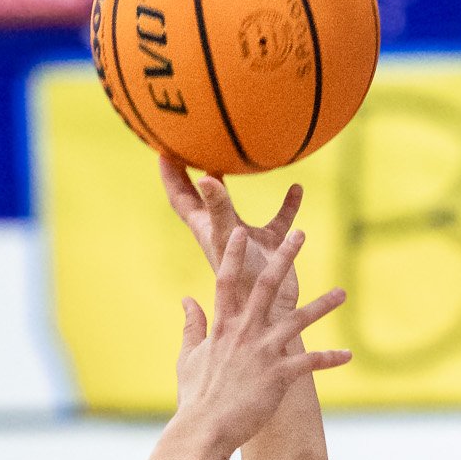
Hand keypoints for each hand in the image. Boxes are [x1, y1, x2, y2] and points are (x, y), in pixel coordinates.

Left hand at [162, 160, 308, 296]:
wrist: (267, 314)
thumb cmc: (240, 280)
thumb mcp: (227, 237)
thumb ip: (218, 208)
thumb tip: (203, 177)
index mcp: (204, 228)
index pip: (180, 196)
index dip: (170, 174)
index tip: (163, 148)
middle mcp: (223, 230)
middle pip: (202, 197)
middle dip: (193, 174)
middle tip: (191, 146)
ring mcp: (246, 238)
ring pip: (238, 206)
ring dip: (235, 186)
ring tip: (237, 160)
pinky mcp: (271, 245)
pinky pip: (279, 220)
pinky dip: (288, 205)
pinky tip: (297, 188)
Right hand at [174, 223, 349, 457]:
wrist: (204, 429)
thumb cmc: (195, 396)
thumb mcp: (188, 357)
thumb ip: (191, 325)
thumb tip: (186, 299)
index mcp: (221, 326)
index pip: (226, 281)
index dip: (234, 255)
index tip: (241, 231)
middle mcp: (244, 332)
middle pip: (266, 286)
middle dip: (284, 258)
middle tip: (300, 234)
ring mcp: (262, 352)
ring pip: (298, 320)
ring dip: (323, 306)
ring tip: (343, 293)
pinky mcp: (278, 374)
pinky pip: (310, 362)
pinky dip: (330, 359)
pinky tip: (348, 355)